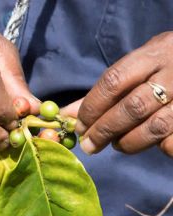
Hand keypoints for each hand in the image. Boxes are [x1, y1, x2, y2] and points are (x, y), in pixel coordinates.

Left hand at [68, 32, 172, 156]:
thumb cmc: (165, 63)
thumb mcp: (139, 63)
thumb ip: (106, 89)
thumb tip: (67, 115)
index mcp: (153, 55)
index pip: (114, 81)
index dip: (92, 107)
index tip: (79, 126)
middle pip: (132, 108)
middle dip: (104, 130)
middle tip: (89, 145)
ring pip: (155, 127)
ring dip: (129, 142)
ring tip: (117, 145)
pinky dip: (160, 147)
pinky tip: (149, 144)